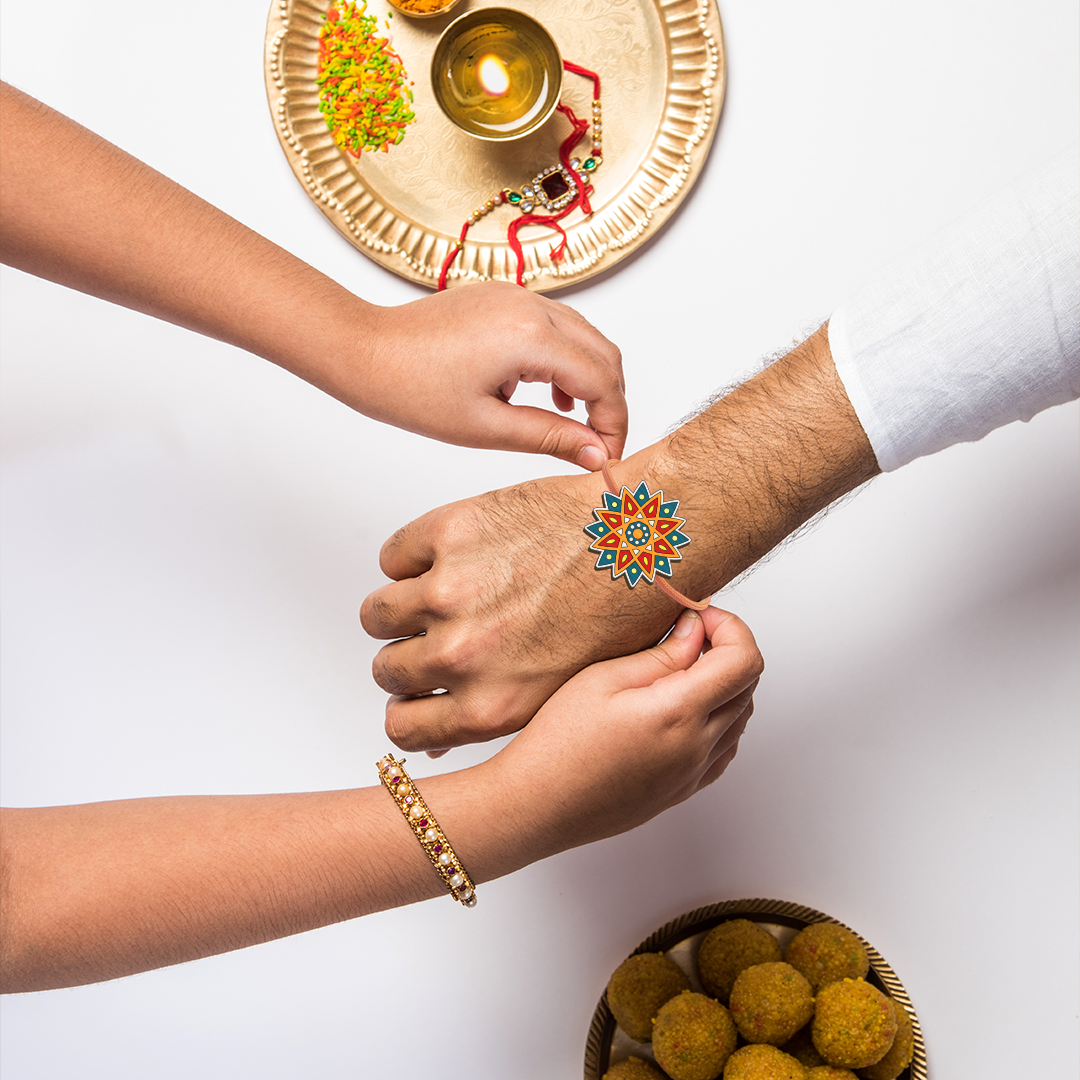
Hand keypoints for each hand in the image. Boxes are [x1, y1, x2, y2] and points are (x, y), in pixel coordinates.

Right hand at [360, 448, 706, 751]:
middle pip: (386, 668)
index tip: (416, 692)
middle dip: (405, 653)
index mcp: (492, 706)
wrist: (649, 538)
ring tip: (440, 593)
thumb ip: (496, 715)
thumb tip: (438, 741)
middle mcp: (463, 655)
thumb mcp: (565, 692)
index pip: (403, 727)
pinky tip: (453, 555)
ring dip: (399, 605)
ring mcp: (451, 591)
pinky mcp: (450, 534)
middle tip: (438, 631)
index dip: (408, 707)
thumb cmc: (623, 611)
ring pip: (377, 613)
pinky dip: (412, 556)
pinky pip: (394, 556)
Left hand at [361, 281, 625, 468]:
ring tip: (574, 423)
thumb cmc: (411, 389)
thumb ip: (551, 438)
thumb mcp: (486, 426)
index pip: (602, 381)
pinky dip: (565, 359)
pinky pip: (556, 326)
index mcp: (530, 336)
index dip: (614, 423)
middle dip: (610, 401)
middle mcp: (532, 306)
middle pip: (604, 353)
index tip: (607, 458)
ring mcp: (518, 296)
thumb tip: (596, 454)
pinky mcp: (504, 297)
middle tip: (600, 444)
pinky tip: (546, 393)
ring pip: (584, 337)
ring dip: (590, 379)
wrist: (364, 351)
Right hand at [487, 607, 761, 852]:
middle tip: (686, 634)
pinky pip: (724, 749)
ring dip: (723, 685)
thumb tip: (696, 631)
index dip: (730, 628)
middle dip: (726, 650)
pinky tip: (683, 708)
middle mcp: (696, 748)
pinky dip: (718, 720)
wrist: (536, 805)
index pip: (744, 661)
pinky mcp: (682, 791)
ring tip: (679, 669)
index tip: (699, 616)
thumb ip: (661, 654)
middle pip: (748, 687)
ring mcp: (692, 774)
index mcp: (679, 713)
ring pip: (739, 718)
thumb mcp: (603, 679)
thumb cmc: (558, 743)